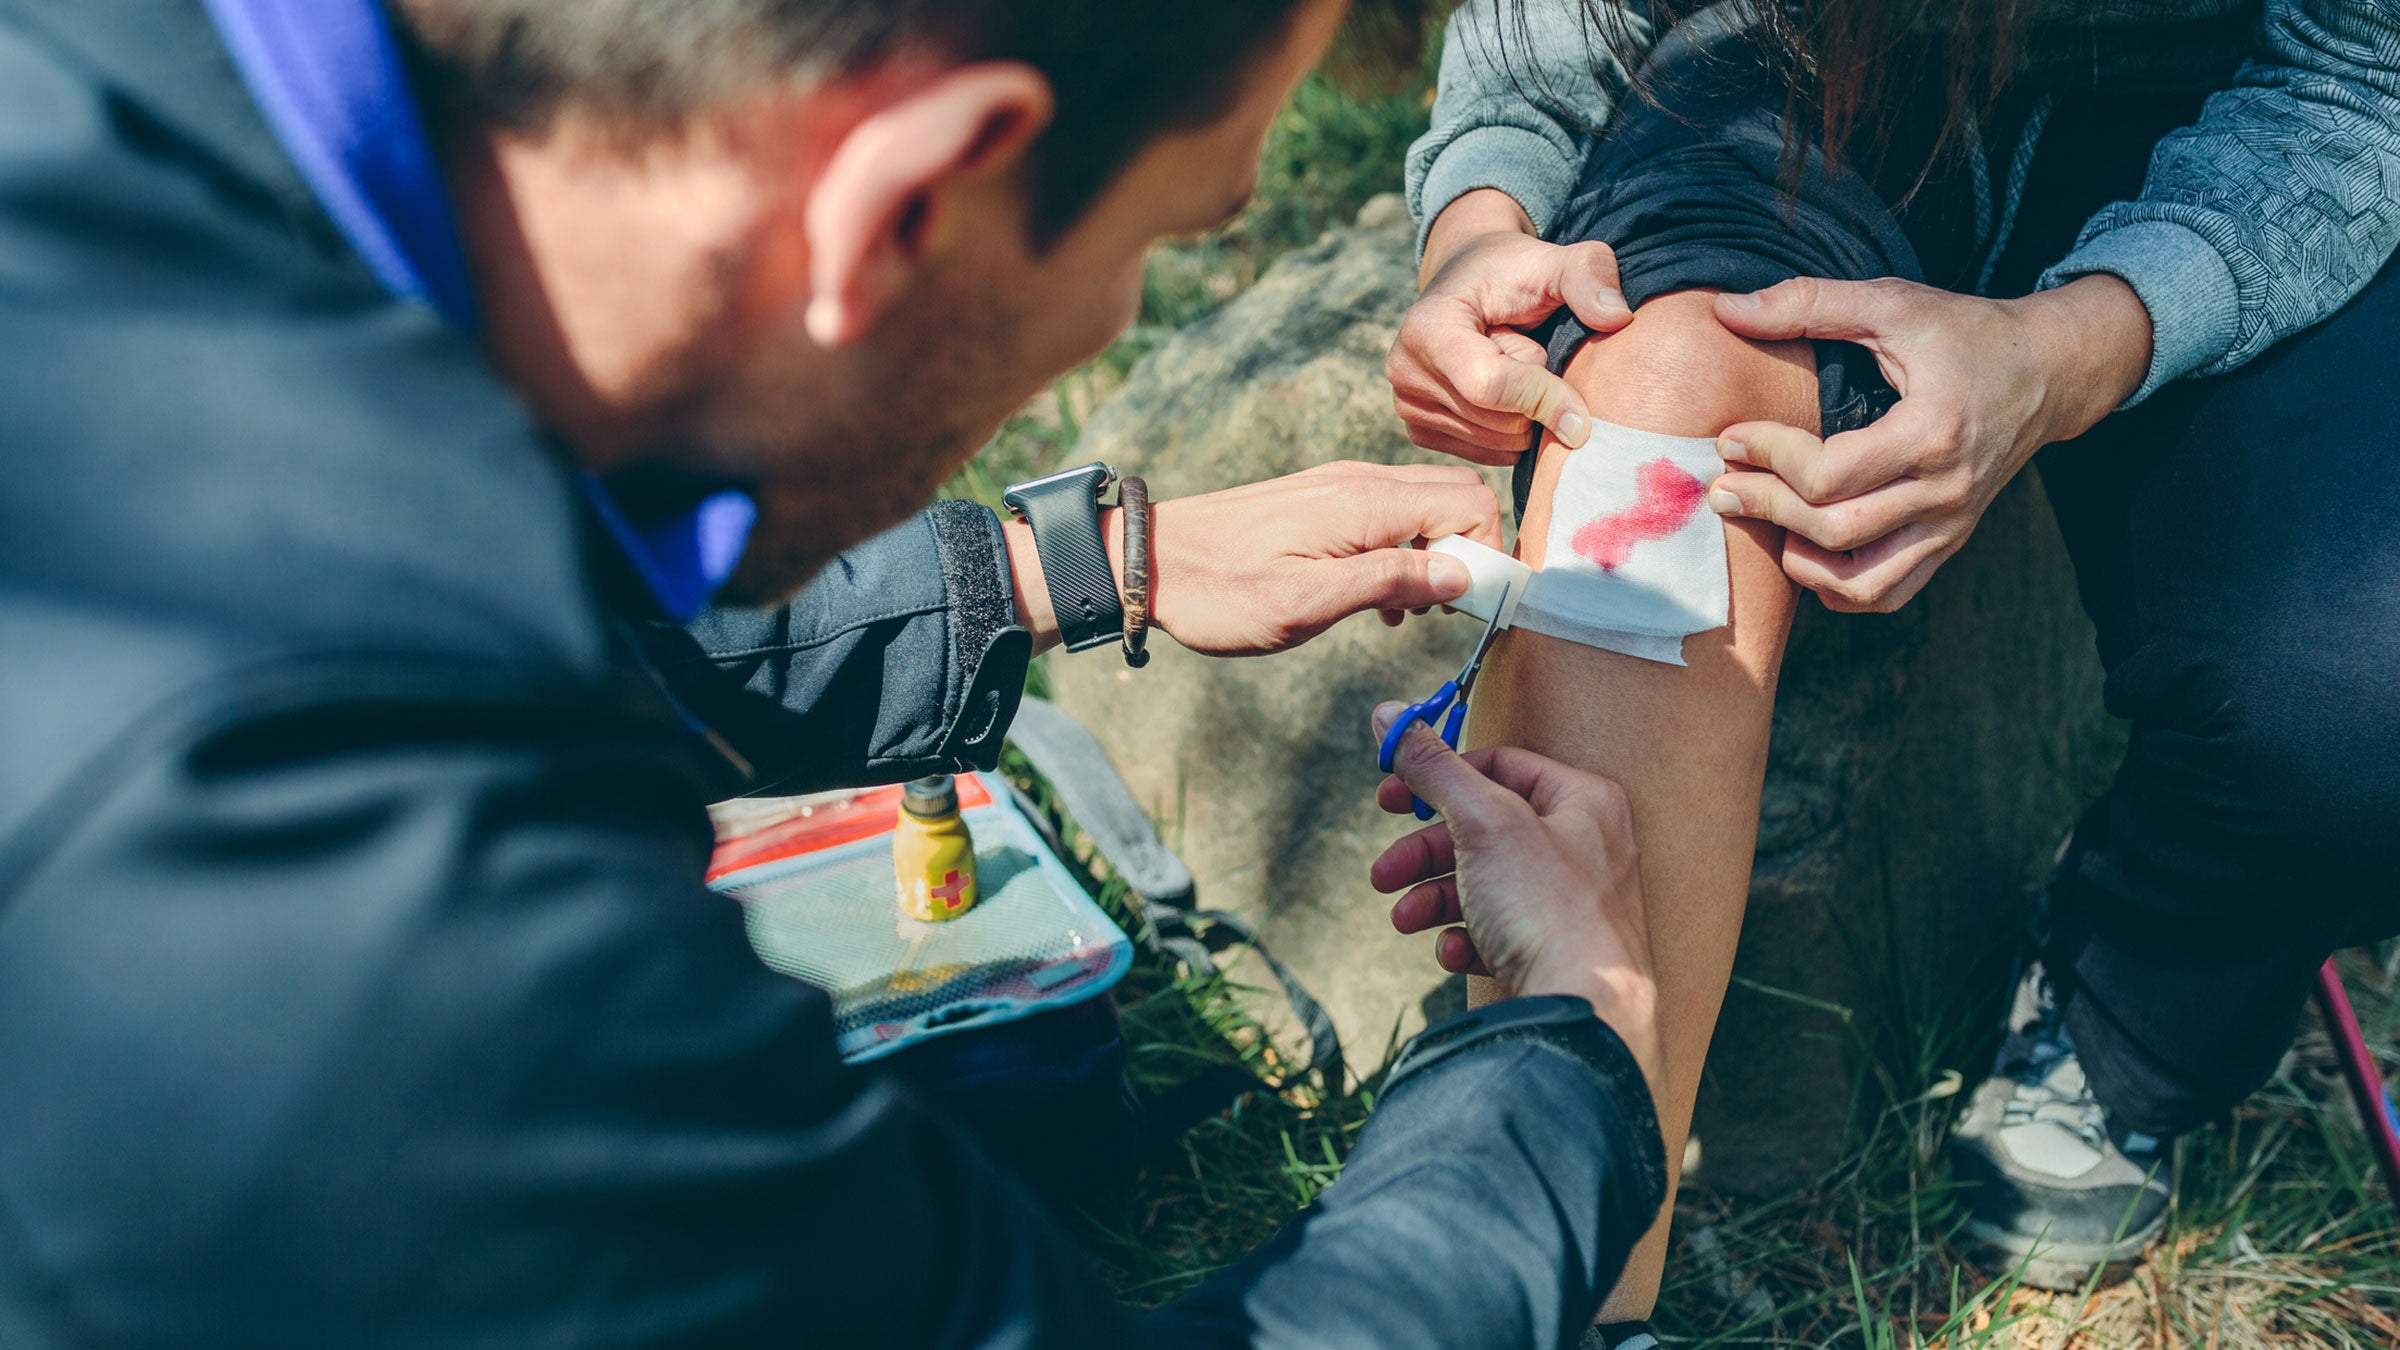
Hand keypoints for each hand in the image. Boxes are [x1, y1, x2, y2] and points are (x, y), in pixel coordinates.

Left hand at [1004, 461, 1503, 655]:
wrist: (1148, 561)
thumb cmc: (1221, 590)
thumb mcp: (1307, 603)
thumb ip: (1389, 581)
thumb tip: (1462, 574)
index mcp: (1365, 502)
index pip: (1470, 501)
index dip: (1489, 553)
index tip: (1475, 607)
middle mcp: (1360, 481)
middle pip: (1455, 495)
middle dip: (1469, 551)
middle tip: (1446, 611)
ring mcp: (1340, 487)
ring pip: (1424, 506)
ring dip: (1435, 557)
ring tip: (1408, 614)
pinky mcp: (1322, 501)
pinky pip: (1390, 515)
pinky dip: (1402, 553)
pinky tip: (1377, 601)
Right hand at [1368, 707, 1658, 1087]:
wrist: (1582, 1009)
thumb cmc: (1548, 907)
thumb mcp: (1482, 820)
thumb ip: (1435, 767)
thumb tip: (1390, 715)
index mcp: (1583, 802)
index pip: (1500, 767)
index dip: (1439, 778)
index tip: (1389, 797)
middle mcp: (1586, 847)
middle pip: (1485, 831)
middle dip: (1426, 854)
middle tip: (1383, 871)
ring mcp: (1575, 905)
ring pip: (1486, 886)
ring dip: (1434, 900)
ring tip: (1404, 920)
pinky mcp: (1559, 952)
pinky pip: (1501, 934)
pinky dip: (1467, 939)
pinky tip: (1454, 953)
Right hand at [1386, 189, 1633, 464]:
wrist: (1470, 282)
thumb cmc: (1513, 272)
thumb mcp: (1554, 261)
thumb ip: (1589, 276)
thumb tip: (1618, 317)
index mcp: (1427, 327)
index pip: (1490, 385)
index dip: (1544, 398)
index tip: (1585, 413)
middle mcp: (1404, 371)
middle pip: (1497, 421)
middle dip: (1534, 396)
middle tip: (1526, 351)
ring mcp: (1406, 405)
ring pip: (1496, 442)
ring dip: (1524, 414)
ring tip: (1511, 368)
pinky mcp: (1418, 430)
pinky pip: (1485, 454)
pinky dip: (1509, 431)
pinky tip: (1503, 394)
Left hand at [1705, 274, 2151, 611]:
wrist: (2051, 371)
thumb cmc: (1969, 333)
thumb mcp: (1895, 303)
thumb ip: (1809, 302)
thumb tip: (1726, 309)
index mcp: (1931, 431)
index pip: (1830, 473)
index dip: (1770, 458)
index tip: (1732, 438)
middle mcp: (1945, 490)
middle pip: (1835, 530)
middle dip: (1768, 509)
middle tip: (1725, 487)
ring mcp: (1950, 524)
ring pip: (1862, 580)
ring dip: (1800, 563)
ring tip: (1765, 524)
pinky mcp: (1949, 540)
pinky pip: (1890, 593)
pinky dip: (1841, 590)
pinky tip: (1808, 556)